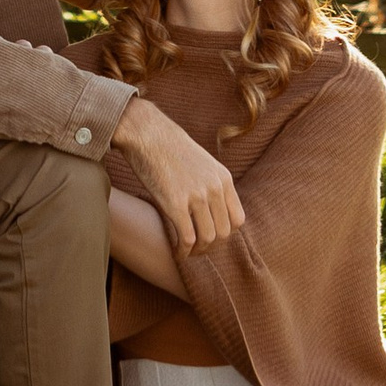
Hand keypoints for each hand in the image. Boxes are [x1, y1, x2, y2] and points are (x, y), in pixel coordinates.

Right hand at [113, 92, 246, 256]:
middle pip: (224, 233)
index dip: (225, 234)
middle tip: (197, 249)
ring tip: (186, 251)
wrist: (147, 133)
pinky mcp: (175, 203)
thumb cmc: (169, 147)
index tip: (210, 237)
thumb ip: (211, 183)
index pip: (238, 220)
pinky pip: (187, 238)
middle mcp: (215, 188)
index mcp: (223, 178)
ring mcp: (196, 196)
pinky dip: (183, 251)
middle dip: (211, 247)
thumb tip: (211, 207)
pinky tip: (176, 252)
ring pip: (208, 238)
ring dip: (198, 251)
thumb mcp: (201, 162)